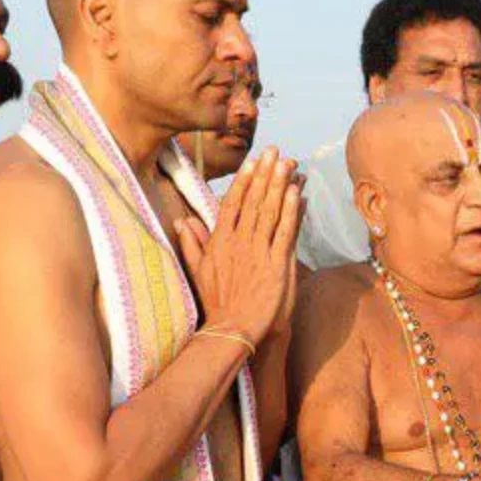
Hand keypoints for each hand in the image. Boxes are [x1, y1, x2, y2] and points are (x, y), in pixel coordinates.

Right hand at [180, 150, 301, 345]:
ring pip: (270, 211)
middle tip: (275, 151)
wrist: (233, 329)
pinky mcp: (276, 265)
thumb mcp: (197, 271)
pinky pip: (285, 232)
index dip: (244, 180)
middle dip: (265, 173)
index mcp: (220, 241)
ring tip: (289, 163)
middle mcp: (238, 242)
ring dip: (280, 185)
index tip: (252, 162)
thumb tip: (182, 221)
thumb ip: (192, 244)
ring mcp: (257, 252)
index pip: (232, 203)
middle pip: (253, 201)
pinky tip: (298, 193)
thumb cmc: (217, 304)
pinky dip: (292, 211)